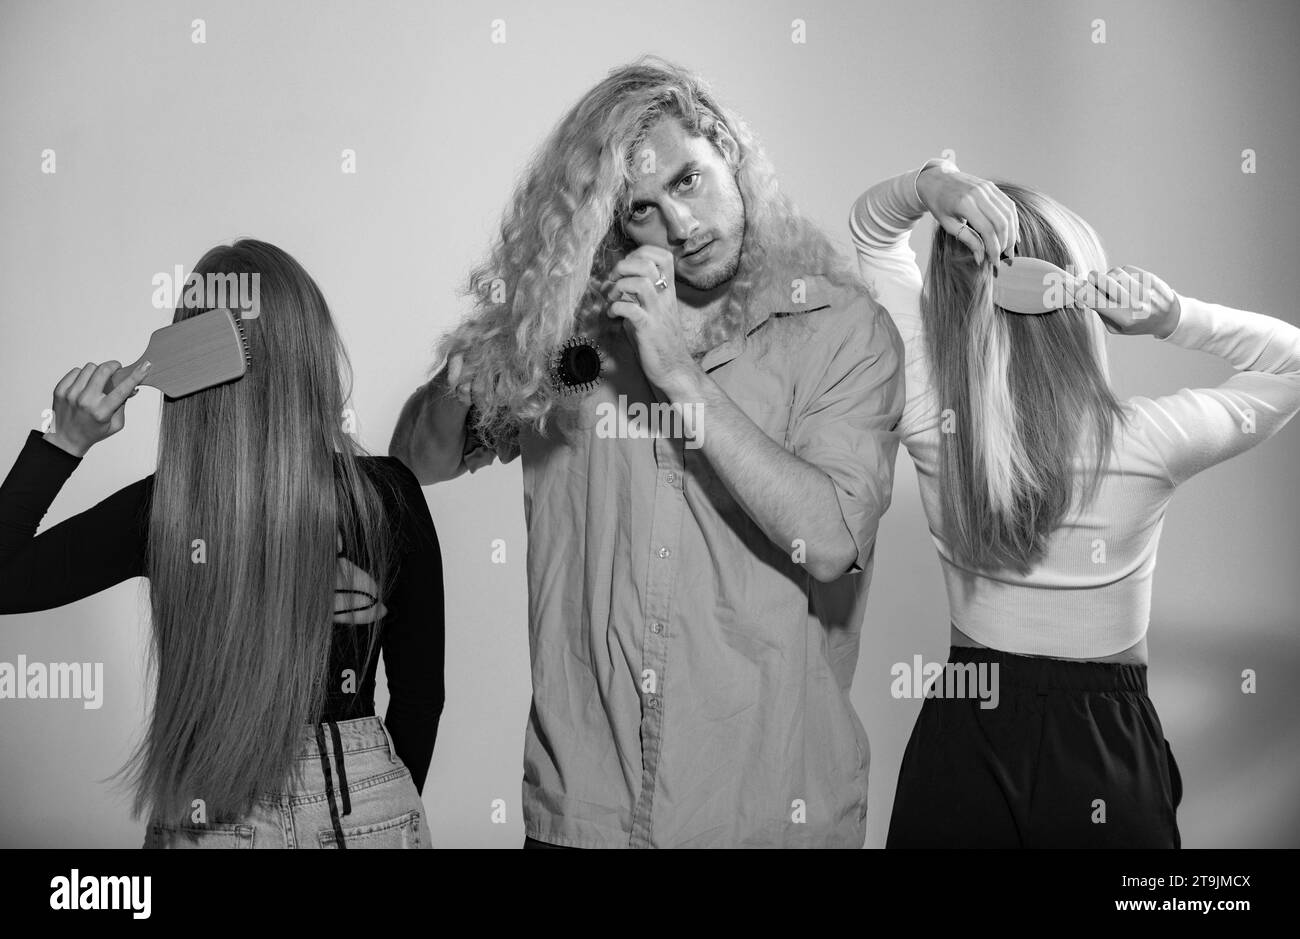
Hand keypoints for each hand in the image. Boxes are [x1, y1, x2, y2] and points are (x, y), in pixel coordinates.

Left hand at [43, 360, 150, 456]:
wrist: (66, 439)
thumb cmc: (93, 431)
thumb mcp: (115, 424)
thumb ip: (123, 404)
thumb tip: (132, 386)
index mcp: (102, 412)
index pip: (122, 389)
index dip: (136, 375)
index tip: (145, 366)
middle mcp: (85, 402)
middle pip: (103, 370)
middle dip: (113, 366)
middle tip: (116, 369)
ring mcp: (70, 395)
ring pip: (89, 368)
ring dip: (97, 371)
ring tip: (97, 381)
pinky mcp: (60, 390)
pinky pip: (75, 371)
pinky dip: (83, 375)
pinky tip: (84, 385)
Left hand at [603, 245, 700, 397]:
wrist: (675, 369)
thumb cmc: (660, 342)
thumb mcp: (650, 312)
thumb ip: (635, 297)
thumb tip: (611, 286)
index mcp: (667, 290)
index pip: (662, 255)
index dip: (640, 253)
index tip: (626, 268)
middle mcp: (664, 297)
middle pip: (647, 263)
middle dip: (623, 266)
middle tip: (614, 281)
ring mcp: (657, 312)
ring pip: (640, 283)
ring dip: (618, 287)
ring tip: (612, 298)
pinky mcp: (648, 329)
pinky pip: (630, 309)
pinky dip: (615, 308)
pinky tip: (612, 315)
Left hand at [916, 159, 1018, 265]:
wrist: (935, 180)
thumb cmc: (939, 204)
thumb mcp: (948, 225)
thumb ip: (967, 240)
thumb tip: (981, 258)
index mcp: (965, 204)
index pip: (987, 230)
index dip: (993, 248)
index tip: (994, 262)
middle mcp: (979, 194)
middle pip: (1001, 222)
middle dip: (1005, 243)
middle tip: (1004, 257)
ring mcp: (988, 188)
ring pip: (1009, 213)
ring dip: (1012, 233)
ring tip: (1009, 248)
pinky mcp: (992, 186)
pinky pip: (1008, 205)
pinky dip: (1013, 220)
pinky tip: (1012, 233)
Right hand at [1074, 265, 1180, 337]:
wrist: (1168, 316)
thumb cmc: (1136, 323)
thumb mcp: (1116, 327)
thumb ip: (1099, 310)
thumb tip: (1082, 290)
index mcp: (1123, 317)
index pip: (1093, 300)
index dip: (1077, 290)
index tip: (1065, 283)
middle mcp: (1134, 302)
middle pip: (1100, 280)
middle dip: (1092, 280)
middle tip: (1091, 283)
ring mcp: (1142, 288)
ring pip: (1112, 273)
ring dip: (1108, 279)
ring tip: (1115, 289)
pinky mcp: (1148, 277)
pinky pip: (1124, 269)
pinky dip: (1120, 275)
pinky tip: (1126, 284)